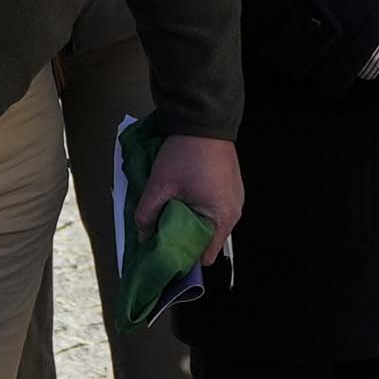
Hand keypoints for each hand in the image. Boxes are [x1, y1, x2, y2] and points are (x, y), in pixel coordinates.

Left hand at [130, 131, 243, 259]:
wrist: (203, 121)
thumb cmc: (186, 153)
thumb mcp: (160, 185)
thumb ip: (147, 215)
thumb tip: (142, 235)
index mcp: (223, 217)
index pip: (205, 255)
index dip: (185, 258)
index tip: (167, 255)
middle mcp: (234, 211)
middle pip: (208, 239)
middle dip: (185, 239)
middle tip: (164, 232)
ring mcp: (236, 198)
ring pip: (210, 223)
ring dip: (192, 222)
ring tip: (172, 213)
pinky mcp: (231, 187)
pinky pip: (215, 208)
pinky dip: (200, 208)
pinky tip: (184, 199)